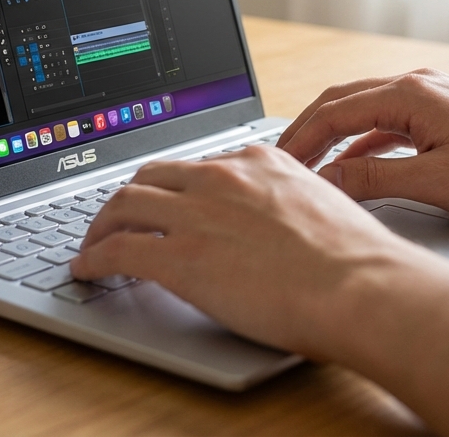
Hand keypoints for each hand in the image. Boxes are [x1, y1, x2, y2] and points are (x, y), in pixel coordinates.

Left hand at [69, 147, 448, 362]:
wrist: (360, 286)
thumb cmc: (357, 261)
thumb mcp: (320, 207)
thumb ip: (287, 203)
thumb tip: (278, 225)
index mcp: (257, 162)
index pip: (194, 165)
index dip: (169, 186)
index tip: (161, 200)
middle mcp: (221, 178)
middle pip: (148, 176)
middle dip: (125, 199)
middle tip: (116, 221)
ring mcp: (196, 215)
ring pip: (123, 206)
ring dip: (99, 226)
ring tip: (92, 245)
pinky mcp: (179, 258)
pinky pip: (118, 251)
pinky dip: (94, 259)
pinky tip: (87, 270)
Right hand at [276, 69, 448, 217]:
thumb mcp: (433, 182)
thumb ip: (372, 179)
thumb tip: (325, 182)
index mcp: (410, 94)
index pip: (334, 112)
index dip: (300, 139)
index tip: (277, 165)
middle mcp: (417, 85)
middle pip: (342, 102)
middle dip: (306, 130)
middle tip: (279, 160)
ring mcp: (430, 96)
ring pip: (363, 110)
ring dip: (333, 135)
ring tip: (307, 164)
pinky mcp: (442, 113)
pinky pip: (387, 122)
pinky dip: (361, 142)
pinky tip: (352, 167)